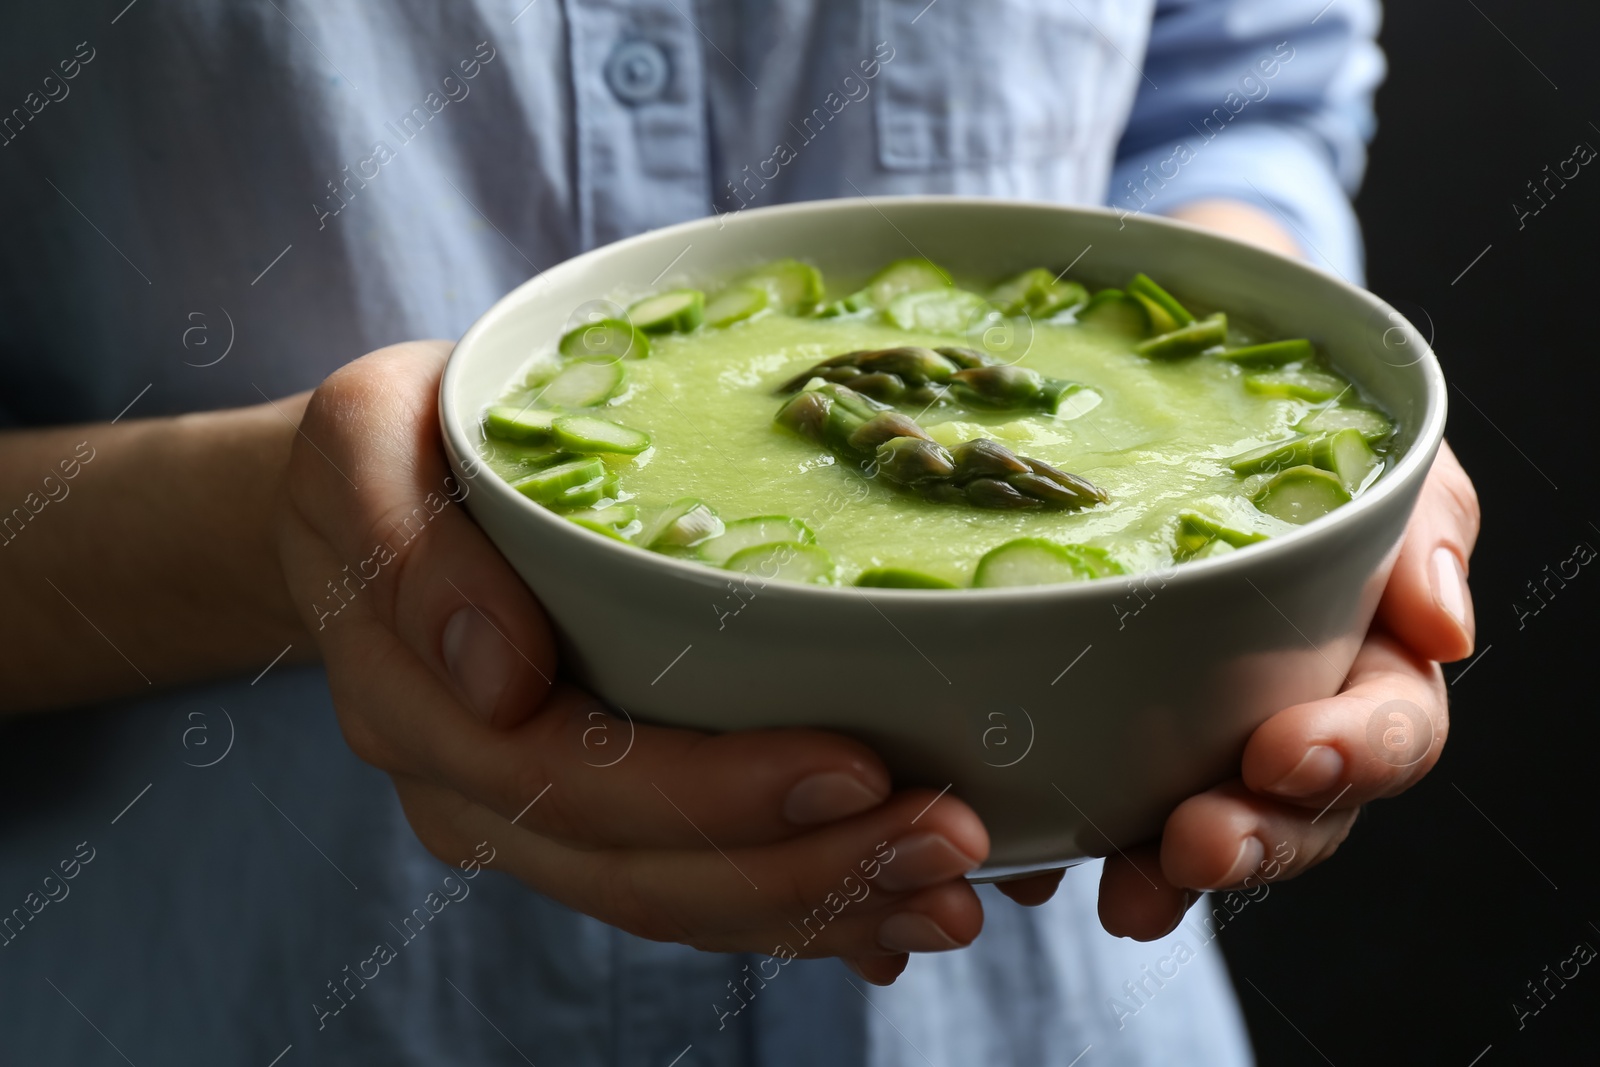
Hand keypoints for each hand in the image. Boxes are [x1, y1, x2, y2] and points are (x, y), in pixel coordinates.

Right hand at [275, 341, 989, 983]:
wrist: (358, 507)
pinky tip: (892, 914)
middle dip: (810, 873)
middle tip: (954, 844)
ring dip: (825, 909)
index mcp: (420, 707)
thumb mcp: (368, 444)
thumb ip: (414, 556)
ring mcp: (534, 821)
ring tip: (960, 897)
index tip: (858, 768)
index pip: (574, 781)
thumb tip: (502, 681)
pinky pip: (691, 890)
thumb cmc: (387, 453)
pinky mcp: (588, 821)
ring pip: (681, 904)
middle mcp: (477, 793)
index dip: (717, 794)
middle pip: (647, 873)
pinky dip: (797, 908)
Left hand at [1079, 442, 1478, 935]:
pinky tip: (1031, 868)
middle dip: (1258, 840)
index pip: (1391, 731)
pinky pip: (1092, 817)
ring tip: (1129, 896)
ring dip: (1168, 875)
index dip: (1352, 755)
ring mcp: (1200, 747)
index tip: (1281, 755)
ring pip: (1204, 837)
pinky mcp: (1108, 753)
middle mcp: (1290, 722)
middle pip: (1300, 813)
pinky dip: (1065, 850)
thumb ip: (1426, 523)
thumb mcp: (1376, 458)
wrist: (1154, 428)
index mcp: (1368, 662)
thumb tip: (1444, 626)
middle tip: (1198, 845)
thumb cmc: (1284, 443)